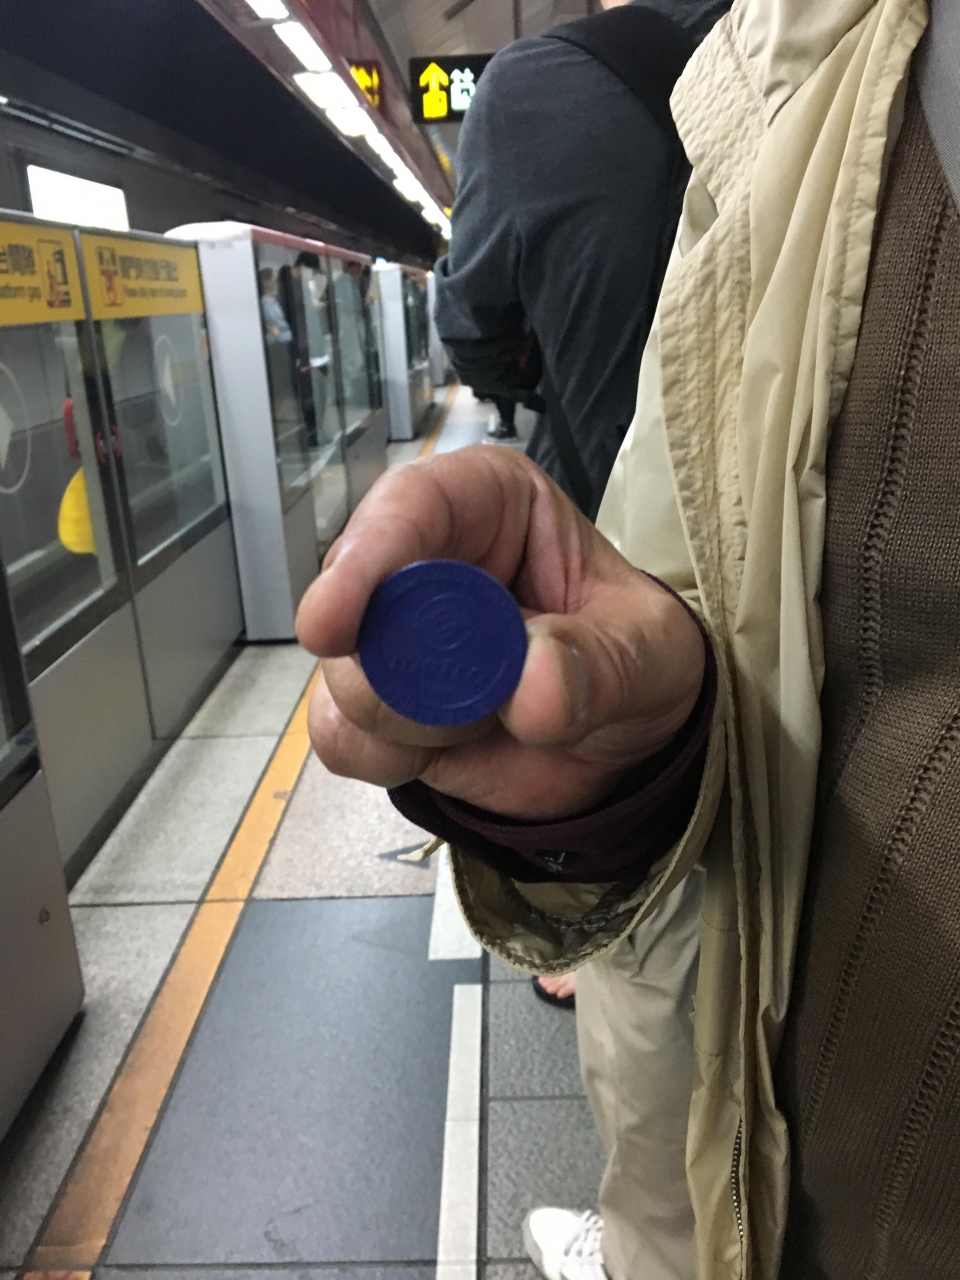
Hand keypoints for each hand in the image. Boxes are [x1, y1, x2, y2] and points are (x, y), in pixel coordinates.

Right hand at [296, 447, 704, 821]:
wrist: (622, 742)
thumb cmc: (633, 657)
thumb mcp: (649, 651)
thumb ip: (602, 663)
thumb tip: (533, 685)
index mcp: (489, 503)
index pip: (410, 506)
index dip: (367, 558)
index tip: (336, 626)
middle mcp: (424, 559)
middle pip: (357, 601)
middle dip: (398, 670)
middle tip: (470, 706)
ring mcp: (392, 637)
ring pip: (343, 679)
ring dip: (412, 723)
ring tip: (492, 719)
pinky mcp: (377, 705)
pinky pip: (343, 738)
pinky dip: (391, 759)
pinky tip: (450, 749)